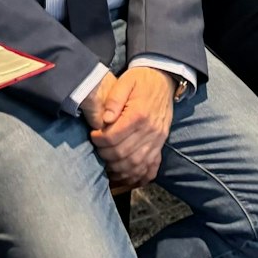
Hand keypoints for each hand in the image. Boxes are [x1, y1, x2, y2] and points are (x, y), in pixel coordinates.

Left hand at [88, 68, 175, 187]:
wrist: (163, 80)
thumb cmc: (141, 81)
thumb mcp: (125, 81)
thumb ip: (114, 98)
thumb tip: (105, 119)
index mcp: (139, 115)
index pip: (113, 137)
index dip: (99, 140)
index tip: (93, 135)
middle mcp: (150, 130)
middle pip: (122, 154)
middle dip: (105, 155)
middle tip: (98, 148)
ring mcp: (158, 140)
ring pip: (135, 165)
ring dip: (118, 169)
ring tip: (107, 163)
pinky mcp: (161, 144)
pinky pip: (151, 167)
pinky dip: (138, 176)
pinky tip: (126, 177)